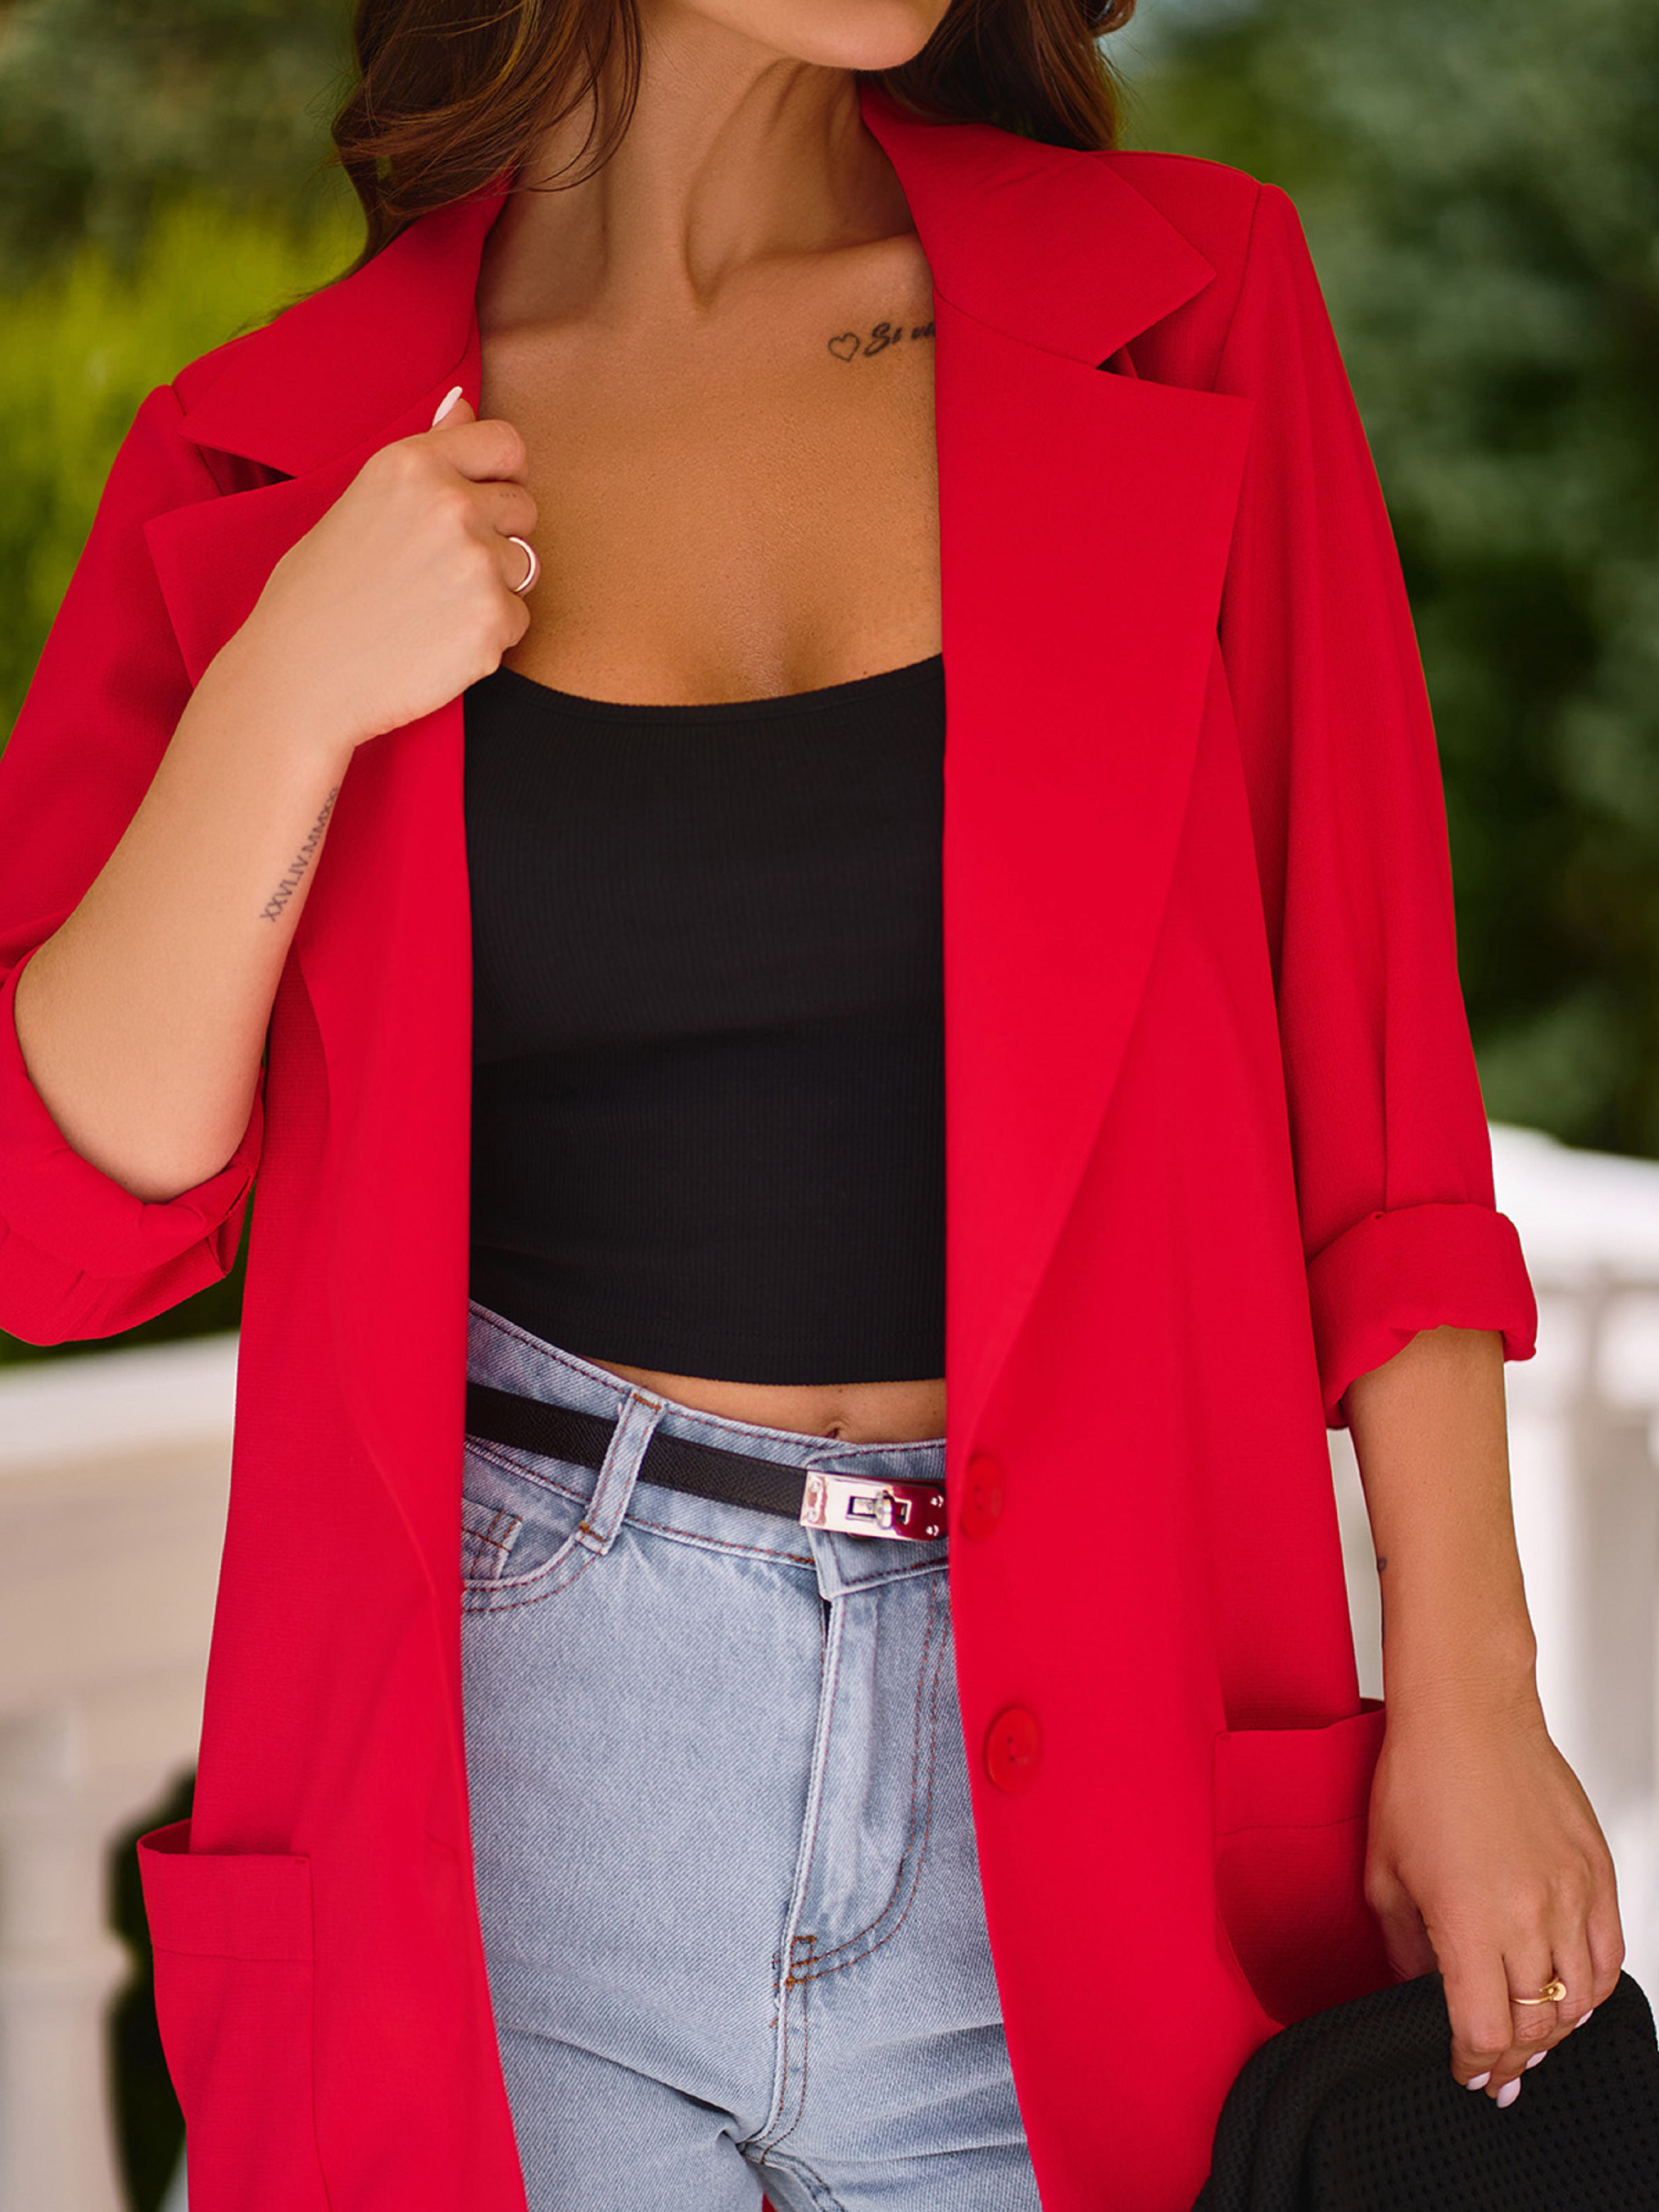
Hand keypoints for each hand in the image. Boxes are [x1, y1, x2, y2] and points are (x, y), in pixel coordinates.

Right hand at [222, 392, 538, 753]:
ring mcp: (477, 562)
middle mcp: (451, 503)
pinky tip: (436, 643)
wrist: (298, 679)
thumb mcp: (359, 502)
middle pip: (524, 508)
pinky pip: (519, 620)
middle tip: (439, 572)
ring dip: (492, 589)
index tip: (480, 501)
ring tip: (430, 610)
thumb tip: (462, 404)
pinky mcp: (493, 620)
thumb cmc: (316, 596)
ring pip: (524, 567)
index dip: (500, 476)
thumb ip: (423, 455)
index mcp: (412, 465)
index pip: (505, 445)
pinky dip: (488, 636)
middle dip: (496, 537)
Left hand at [1364, 1696, 1623, 2104]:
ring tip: (1533, 2041)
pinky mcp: (1597, 1873)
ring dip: (1555, 2031)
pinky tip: (1573, 1996)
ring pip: (1580, 1999)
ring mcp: (1570, 1894)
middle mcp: (1528, 1914)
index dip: (1474, 2064)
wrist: (1469, 1712)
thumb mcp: (1384, 1872)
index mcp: (1468, 1919)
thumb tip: (1418, 1991)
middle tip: (1497, 2070)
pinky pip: (1609, 1954)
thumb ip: (1404, 1946)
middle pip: (1536, 2024)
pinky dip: (1594, 1989)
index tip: (1465, 2071)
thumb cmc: (1421, 1775)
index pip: (1484, 2030)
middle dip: (1512, 2058)